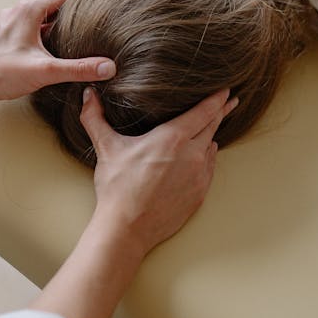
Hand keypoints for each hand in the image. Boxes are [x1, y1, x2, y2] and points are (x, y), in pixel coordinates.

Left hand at [0, 0, 115, 106]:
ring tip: (75, 40)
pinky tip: (49, 52)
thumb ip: (79, 68)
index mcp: (29, 10)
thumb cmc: (0, 73)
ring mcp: (8, 23)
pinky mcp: (3, 37)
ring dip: (56, 29)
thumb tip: (107, 67)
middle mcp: (17, 11)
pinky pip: (28, 30)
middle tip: (94, 27)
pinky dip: (41, 37)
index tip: (103, 6)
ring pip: (40, 20)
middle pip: (53, 8)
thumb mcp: (46, 71)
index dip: (86, 1)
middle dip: (73, 18)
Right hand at [80, 86, 237, 255]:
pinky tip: (203, 157)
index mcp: (173, 138)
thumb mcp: (106, 147)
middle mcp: (192, 154)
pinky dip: (207, 159)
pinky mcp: (199, 194)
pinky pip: (209, 169)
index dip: (216, 98)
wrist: (127, 227)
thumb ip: (95, 117)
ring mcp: (199, 176)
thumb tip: (87, 94)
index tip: (225, 90)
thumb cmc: (118, 187)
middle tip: (230, 101)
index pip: (204, 111)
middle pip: (212, 127)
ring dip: (211, 137)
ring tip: (211, 129)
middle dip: (221, 112)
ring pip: (211, 149)